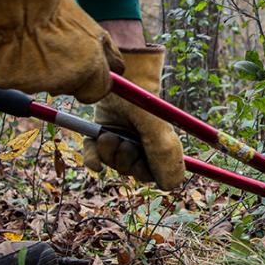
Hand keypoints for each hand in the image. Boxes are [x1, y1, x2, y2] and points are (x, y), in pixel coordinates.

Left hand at [83, 46, 185, 189]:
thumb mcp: (155, 126)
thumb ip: (165, 154)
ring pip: (113, 165)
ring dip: (109, 154)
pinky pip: (95, 159)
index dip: (146, 172)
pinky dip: (93, 159)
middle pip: (132, 171)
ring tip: (109, 135)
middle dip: (126, 162)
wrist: (116, 77)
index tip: (140, 163)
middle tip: (124, 145)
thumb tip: (172, 187)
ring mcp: (120, 140)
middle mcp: (141, 144)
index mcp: (160, 144)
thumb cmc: (140, 98)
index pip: (155, 173)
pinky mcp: (101, 136)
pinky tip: (93, 160)